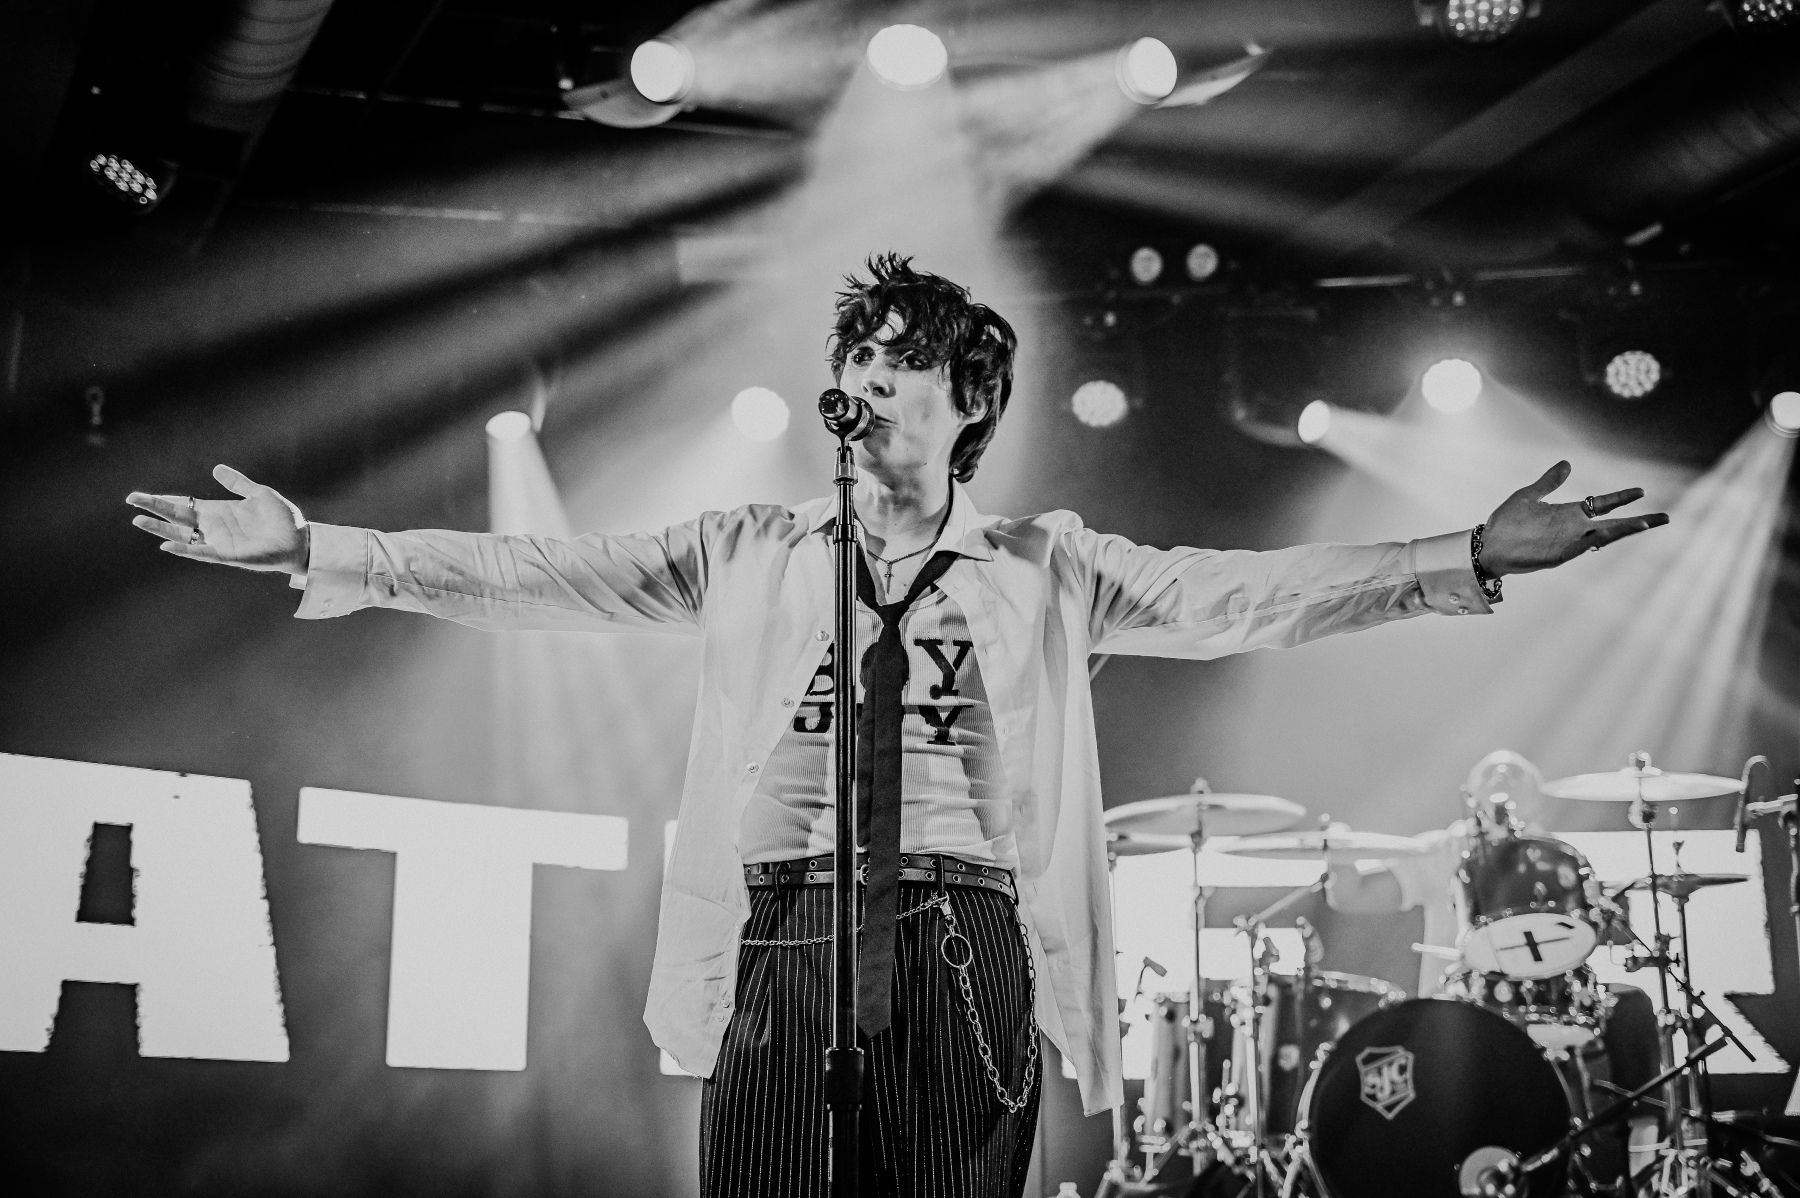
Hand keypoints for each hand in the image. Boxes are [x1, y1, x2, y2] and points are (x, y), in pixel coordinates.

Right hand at [127, 465, 309, 573]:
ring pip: (182, 536)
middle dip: (154, 509)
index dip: (163, 500)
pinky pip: (201, 553)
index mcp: (218, 512)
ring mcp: (218, 542)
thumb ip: (237, 483)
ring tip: (139, 520)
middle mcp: (213, 527)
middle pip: (176, 518)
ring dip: (160, 530)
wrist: (301, 540)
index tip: (141, 496)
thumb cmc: (282, 519)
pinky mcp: (228, 555)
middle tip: (131, 501)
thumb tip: (216, 468)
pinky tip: (167, 545)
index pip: (183, 505)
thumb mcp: (259, 494)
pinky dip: (185, 549)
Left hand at [1477, 461, 1667, 576]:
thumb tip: (1567, 464)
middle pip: (1612, 523)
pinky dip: (1595, 541)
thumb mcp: (1529, 496)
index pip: (1601, 504)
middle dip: (1637, 521)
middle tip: (1664, 518)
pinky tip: (1607, 533)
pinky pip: (1581, 548)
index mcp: (1568, 514)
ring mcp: (1567, 542)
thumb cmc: (1506, 522)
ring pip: (1602, 537)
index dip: (1620, 498)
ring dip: (1623, 531)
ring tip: (1645, 524)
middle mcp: (1573, 528)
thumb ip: (1549, 482)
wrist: (1487, 545)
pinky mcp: (1558, 555)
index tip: (1640, 492)